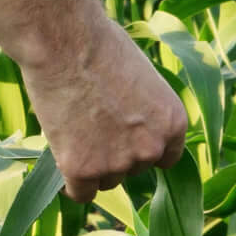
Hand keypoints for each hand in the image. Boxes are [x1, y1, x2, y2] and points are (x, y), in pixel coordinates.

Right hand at [18, 16, 189, 203]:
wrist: (65, 42)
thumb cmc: (99, 44)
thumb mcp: (140, 74)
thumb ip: (143, 107)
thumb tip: (130, 121)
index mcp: (173, 123)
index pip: (165, 158)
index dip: (141, 148)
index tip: (124, 140)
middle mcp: (151, 148)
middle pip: (132, 170)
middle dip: (114, 154)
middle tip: (89, 123)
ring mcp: (118, 162)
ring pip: (105, 180)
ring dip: (91, 164)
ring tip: (72, 128)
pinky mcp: (83, 169)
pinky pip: (80, 192)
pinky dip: (72, 182)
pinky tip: (62, 160)